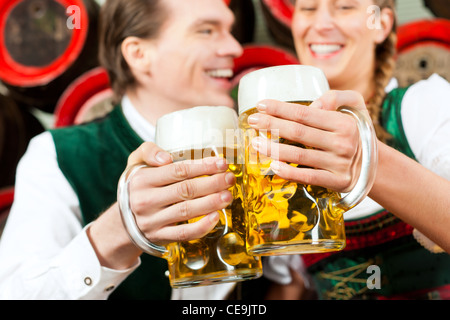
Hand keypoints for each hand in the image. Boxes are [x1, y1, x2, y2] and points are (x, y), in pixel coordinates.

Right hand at [124, 142, 234, 245]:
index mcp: (142, 179)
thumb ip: (149, 151)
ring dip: (211, 203)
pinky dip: (201, 226)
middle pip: (185, 190)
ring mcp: (152, 221)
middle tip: (229, 179)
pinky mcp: (159, 237)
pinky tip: (216, 217)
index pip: (178, 171)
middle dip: (212, 183)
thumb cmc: (138, 186)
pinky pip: (183, 233)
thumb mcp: (136, 163)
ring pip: (186, 211)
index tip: (221, 163)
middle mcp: (146, 200)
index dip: (202, 167)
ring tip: (228, 196)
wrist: (125, 219)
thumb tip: (166, 158)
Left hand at [247, 90, 366, 192]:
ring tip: (255, 143)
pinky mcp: (337, 182)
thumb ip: (336, 97)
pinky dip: (290, 172)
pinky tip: (272, 166)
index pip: (305, 114)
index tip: (261, 105)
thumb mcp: (355, 107)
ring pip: (300, 155)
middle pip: (299, 132)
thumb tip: (314, 104)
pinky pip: (308, 177)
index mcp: (343, 123)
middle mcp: (342, 143)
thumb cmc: (356, 133)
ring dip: (274, 149)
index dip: (281, 109)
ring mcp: (339, 164)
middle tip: (252, 121)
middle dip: (272, 125)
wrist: (374, 165)